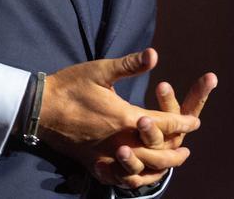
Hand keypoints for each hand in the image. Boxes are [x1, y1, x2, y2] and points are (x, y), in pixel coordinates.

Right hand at [37, 48, 200, 181]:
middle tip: (187, 152)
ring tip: (168, 167)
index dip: (181, 122)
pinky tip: (137, 178)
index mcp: (124, 116)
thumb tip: (154, 54)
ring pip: (139, 169)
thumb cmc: (70, 85)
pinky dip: (131, 180)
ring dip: (157, 169)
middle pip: (155, 153)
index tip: (195, 121)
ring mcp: (105, 155)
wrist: (39, 108)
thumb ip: (130, 64)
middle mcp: (118, 140)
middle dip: (174, 153)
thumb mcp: (100, 70)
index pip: (161, 123)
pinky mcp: (92, 163)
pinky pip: (117, 178)